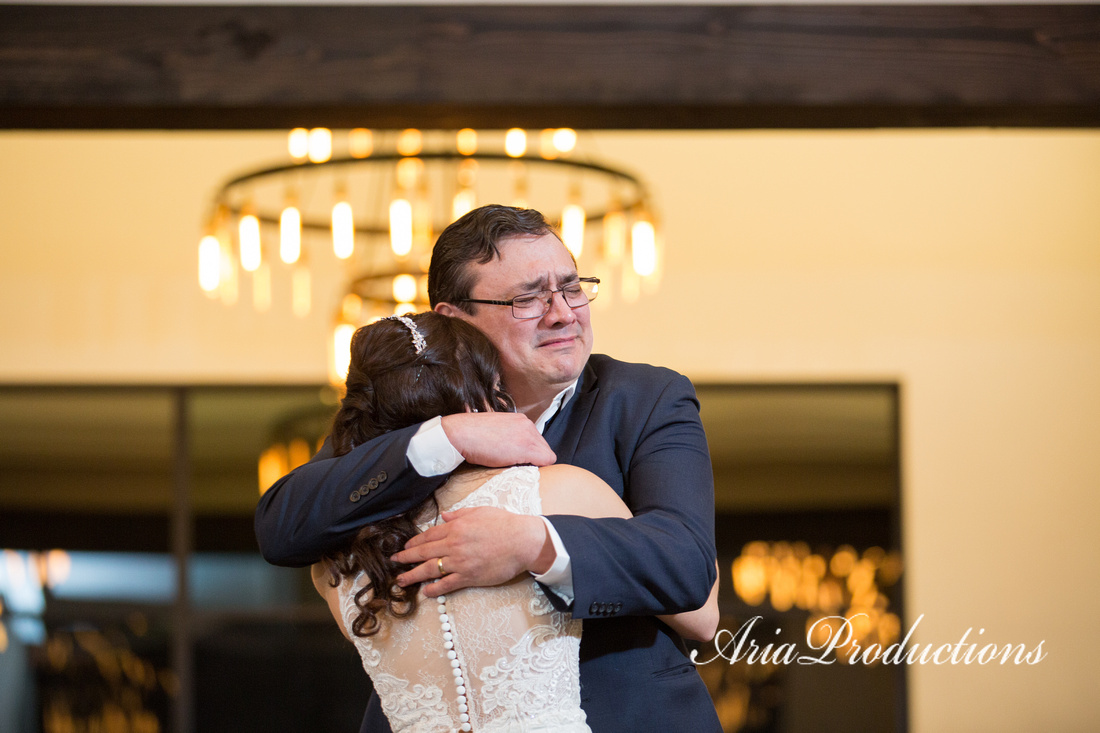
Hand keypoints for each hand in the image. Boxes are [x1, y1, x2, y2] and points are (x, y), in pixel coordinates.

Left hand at [391, 506, 554, 596]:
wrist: (522, 541)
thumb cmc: (504, 524)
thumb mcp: (480, 511)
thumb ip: (459, 514)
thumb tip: (444, 515)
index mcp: (456, 527)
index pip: (428, 536)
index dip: (414, 542)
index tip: (405, 547)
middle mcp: (454, 545)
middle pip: (424, 552)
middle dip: (406, 558)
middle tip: (394, 562)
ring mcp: (460, 562)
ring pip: (430, 569)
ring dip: (413, 575)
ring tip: (401, 580)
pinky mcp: (469, 576)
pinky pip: (447, 584)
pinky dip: (434, 589)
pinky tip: (425, 592)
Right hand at [441, 413, 554, 467]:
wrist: (461, 434)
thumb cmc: (472, 435)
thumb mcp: (496, 431)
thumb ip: (509, 437)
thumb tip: (514, 451)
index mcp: (520, 420)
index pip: (537, 441)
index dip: (530, 454)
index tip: (517, 459)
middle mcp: (528, 424)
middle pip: (544, 448)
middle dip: (533, 458)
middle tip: (514, 465)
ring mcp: (529, 435)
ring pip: (546, 455)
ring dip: (533, 463)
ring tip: (513, 466)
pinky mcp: (527, 447)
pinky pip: (546, 461)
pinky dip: (536, 468)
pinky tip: (517, 467)